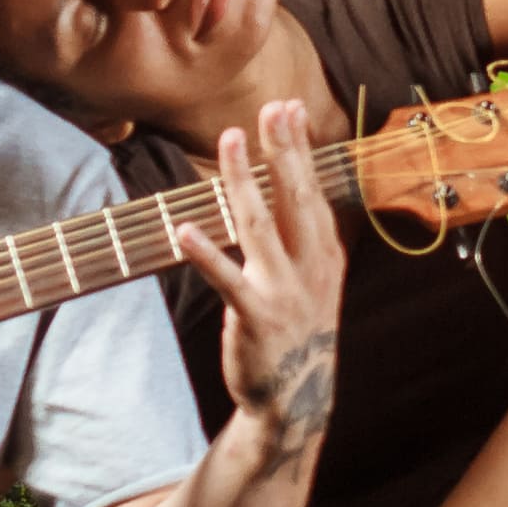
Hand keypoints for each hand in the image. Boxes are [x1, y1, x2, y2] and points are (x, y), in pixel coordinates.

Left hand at [176, 101, 346, 456]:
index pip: (313, 190)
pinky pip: (227, 280)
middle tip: (272, 108)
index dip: (300, 149)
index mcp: (324, 255)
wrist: (296, 397)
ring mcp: (284, 291)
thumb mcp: (315, 281)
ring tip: (229, 142)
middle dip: (283, 150)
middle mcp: (310, 267)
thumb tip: (291, 188)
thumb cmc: (297, 331)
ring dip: (243, 181)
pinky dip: (206, 254)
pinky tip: (183, 230)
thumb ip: (304, 237)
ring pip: (260, 226)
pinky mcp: (255, 317)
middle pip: (295, 198)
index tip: (289, 109)